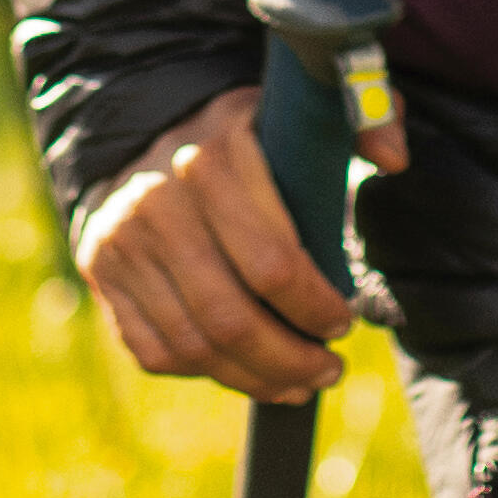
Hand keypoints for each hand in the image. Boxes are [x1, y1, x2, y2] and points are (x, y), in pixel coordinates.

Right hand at [76, 77, 402, 399]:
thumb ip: (361, 119)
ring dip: (254, 379)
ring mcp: (121, 242)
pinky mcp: (102, 274)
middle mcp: (156, 202)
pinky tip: (246, 374)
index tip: (345, 322)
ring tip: (298, 384)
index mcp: (213, 159)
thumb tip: (396, 159)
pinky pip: (155, 351)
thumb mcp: (298, 113)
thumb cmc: (244, 140)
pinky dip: (204, 374)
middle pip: (230, 317)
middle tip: (330, 371)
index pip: (271, 264)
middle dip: (289, 359)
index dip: (315, 307)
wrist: (144, 137)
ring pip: (193, 344)